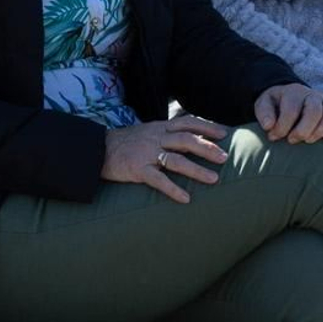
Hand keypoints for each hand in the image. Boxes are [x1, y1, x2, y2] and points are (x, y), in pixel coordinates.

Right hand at [101, 115, 229, 203]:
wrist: (97, 150)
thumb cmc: (125, 142)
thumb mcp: (147, 131)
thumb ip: (166, 133)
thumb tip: (189, 137)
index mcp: (159, 127)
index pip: (187, 122)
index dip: (207, 127)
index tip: (224, 133)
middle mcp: (155, 138)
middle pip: (186, 140)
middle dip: (208, 148)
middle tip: (225, 158)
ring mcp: (146, 154)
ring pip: (176, 160)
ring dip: (197, 170)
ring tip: (214, 179)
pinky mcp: (137, 170)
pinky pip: (158, 180)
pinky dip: (173, 189)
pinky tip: (185, 198)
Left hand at [254, 84, 322, 143]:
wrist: (288, 99)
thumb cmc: (275, 105)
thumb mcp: (263, 104)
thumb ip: (264, 112)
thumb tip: (269, 125)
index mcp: (294, 92)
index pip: (291, 109)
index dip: (282, 126)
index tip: (273, 137)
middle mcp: (312, 95)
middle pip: (314, 111)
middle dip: (302, 130)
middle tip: (291, 140)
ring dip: (319, 131)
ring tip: (307, 141)